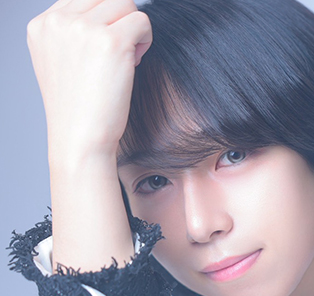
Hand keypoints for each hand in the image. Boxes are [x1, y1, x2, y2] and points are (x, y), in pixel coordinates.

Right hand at [26, 0, 151, 159]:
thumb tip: (110, 14)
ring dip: (134, 30)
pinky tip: (134, 64)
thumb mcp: (62, 61)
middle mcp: (59, 21)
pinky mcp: (111, 41)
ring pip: (126, 3)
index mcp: (43, 25)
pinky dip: (146, 40)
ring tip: (127, 60)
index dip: (103, 20)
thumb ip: (74, 33)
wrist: (81, 138)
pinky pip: (143, 21)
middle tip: (120, 55)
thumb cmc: (80, 108)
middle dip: (120, 21)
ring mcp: (84, 28)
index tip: (104, 50)